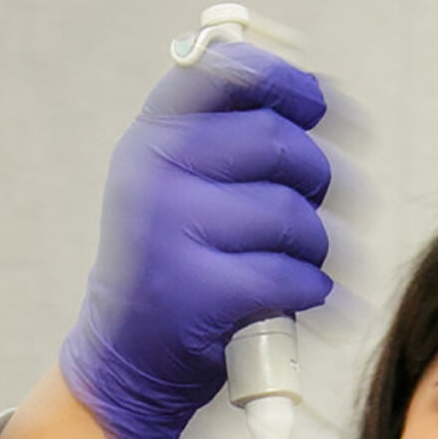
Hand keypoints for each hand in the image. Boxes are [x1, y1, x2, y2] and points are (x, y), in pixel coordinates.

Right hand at [60, 39, 334, 438]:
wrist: (123, 364)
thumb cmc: (169, 269)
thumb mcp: (173, 186)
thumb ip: (226, 135)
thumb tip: (314, 96)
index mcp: (151, 139)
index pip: (228, 74)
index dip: (285, 83)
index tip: (314, 105)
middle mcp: (154, 174)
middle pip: (279, 142)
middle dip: (314, 179)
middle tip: (307, 210)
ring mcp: (171, 232)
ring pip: (295, 216)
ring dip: (314, 247)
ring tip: (290, 267)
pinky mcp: (200, 293)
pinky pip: (294, 276)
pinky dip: (310, 293)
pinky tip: (290, 301)